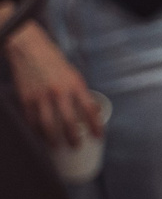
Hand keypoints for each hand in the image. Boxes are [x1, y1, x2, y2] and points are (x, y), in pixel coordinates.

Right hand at [5, 21, 101, 151]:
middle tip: (76, 146)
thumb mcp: (74, 76)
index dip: (95, 126)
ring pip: (48, 125)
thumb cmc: (55, 64)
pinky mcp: (26, 99)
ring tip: (57, 146)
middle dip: (74, 138)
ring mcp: (41, 97)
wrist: (30, 51)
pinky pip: (32, 120)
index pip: (89, 110)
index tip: (98, 137)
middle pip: (69, 122)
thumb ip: (81, 94)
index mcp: (75, 85)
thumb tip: (94, 112)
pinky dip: (37, 131)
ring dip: (53, 139)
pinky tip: (41, 137)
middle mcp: (59, 92)